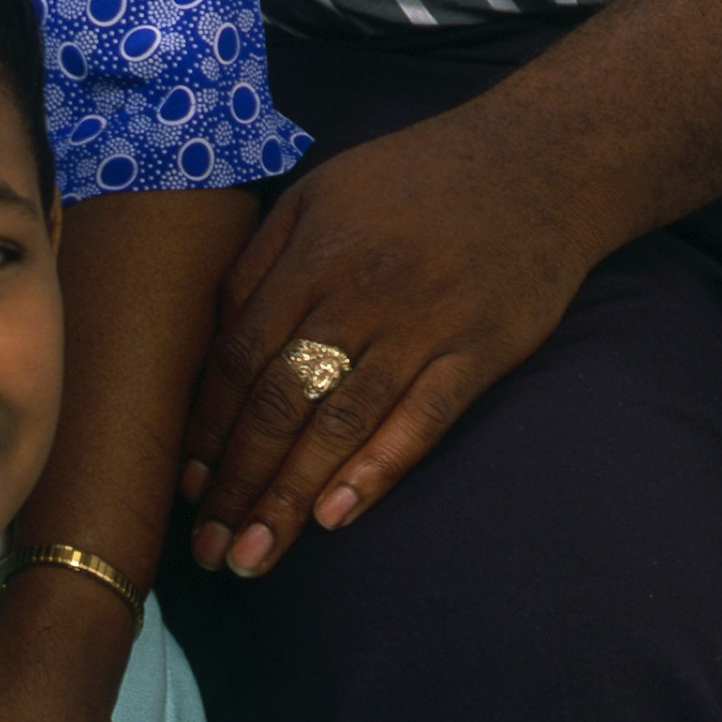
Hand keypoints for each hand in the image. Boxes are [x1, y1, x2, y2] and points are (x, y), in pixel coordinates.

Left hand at [177, 106, 597, 578]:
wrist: (537, 161)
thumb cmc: (414, 177)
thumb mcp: (320, 191)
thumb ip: (263, 260)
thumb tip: (214, 338)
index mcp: (311, 251)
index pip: (239, 356)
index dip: (207, 427)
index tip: (184, 486)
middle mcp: (358, 291)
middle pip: (280, 400)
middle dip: (237, 483)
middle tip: (207, 552)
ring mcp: (422, 323)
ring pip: (341, 423)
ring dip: (291, 498)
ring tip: (254, 559)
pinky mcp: (481, 351)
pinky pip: (422, 421)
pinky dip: (377, 470)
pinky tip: (336, 516)